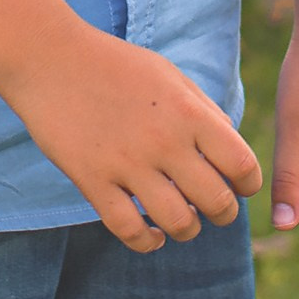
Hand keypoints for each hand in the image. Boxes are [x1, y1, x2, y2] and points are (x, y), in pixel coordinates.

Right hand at [5, 21, 262, 253]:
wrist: (50, 57)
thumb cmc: (114, 63)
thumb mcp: (169, 75)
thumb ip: (203, 109)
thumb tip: (230, 144)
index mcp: (188, 111)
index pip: (241, 164)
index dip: (248, 183)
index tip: (239, 186)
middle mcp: (164, 141)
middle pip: (217, 201)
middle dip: (223, 212)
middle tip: (214, 208)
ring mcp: (127, 164)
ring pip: (178, 224)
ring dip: (188, 229)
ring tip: (182, 219)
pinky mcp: (93, 181)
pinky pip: (130, 231)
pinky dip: (147, 241)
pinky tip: (151, 234)